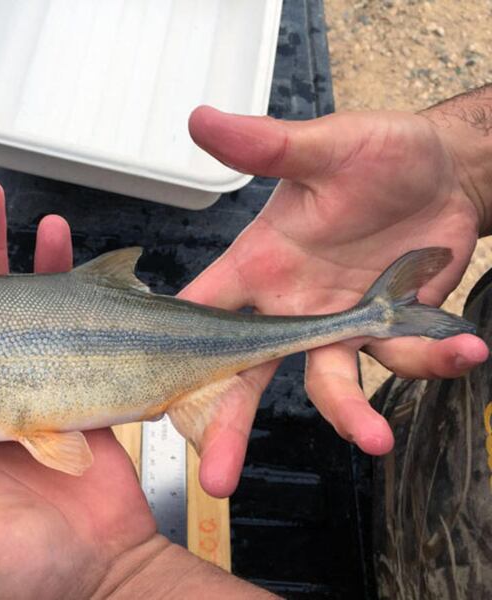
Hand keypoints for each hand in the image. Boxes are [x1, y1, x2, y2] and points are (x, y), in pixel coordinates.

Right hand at [182, 106, 488, 497]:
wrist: (446, 171)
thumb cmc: (375, 154)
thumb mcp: (322, 147)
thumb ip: (265, 144)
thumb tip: (200, 119)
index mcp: (257, 266)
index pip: (198, 315)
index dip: (172, 356)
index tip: (150, 400)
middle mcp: (287, 306)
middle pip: (244, 376)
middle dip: (229, 426)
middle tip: (216, 477)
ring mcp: (336, 327)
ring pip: (326, 386)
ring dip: (350, 415)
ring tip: (373, 439)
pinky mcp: (387, 335)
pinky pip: (399, 363)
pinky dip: (431, 359)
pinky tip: (465, 343)